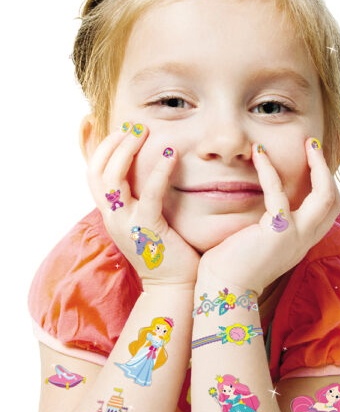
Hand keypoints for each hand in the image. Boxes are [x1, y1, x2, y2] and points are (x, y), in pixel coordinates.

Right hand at [86, 123, 199, 286]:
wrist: (175, 285)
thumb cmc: (166, 249)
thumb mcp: (146, 219)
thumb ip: (141, 196)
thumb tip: (146, 171)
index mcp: (111, 213)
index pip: (93, 173)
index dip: (99, 147)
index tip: (114, 126)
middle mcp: (112, 217)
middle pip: (97, 172)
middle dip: (112, 143)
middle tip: (134, 126)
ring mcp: (126, 224)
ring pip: (113, 180)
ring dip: (126, 151)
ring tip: (143, 132)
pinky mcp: (147, 230)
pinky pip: (149, 196)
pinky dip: (158, 172)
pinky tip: (171, 154)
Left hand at [198, 138, 339, 294]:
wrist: (224, 288)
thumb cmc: (234, 264)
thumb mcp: (261, 241)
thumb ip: (270, 224)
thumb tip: (266, 206)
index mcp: (301, 240)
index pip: (327, 210)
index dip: (325, 183)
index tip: (313, 160)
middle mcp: (304, 239)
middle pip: (334, 201)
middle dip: (327, 169)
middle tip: (313, 145)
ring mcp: (295, 236)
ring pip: (325, 196)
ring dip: (317, 165)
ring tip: (306, 143)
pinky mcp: (277, 233)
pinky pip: (279, 193)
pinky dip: (270, 169)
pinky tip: (258, 153)